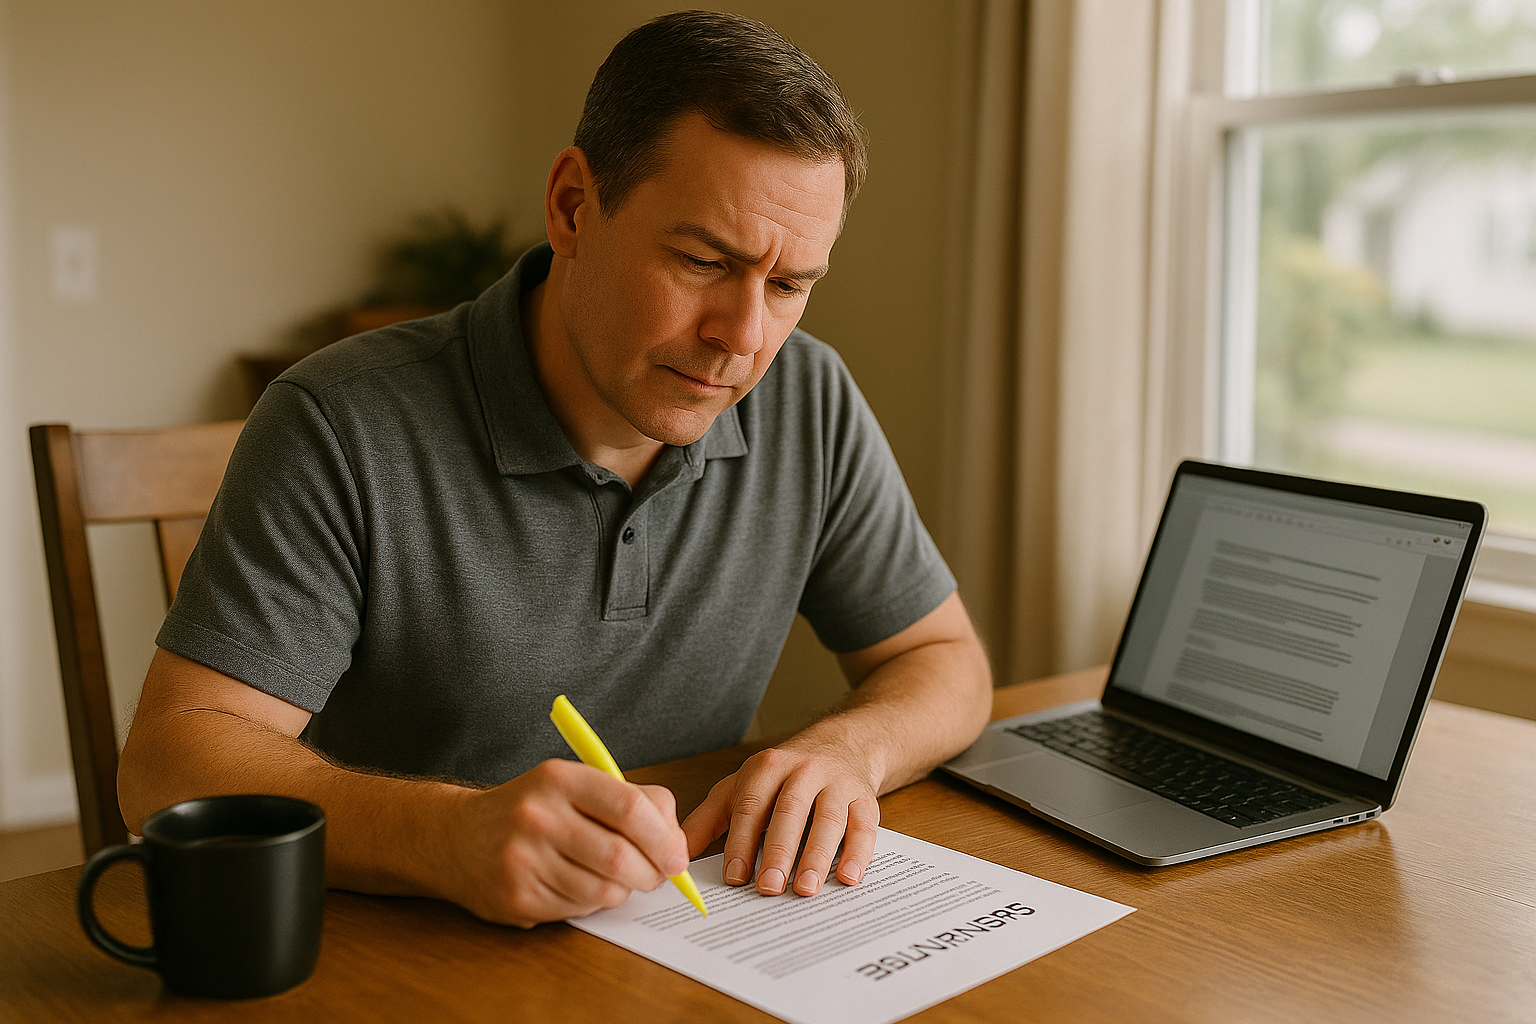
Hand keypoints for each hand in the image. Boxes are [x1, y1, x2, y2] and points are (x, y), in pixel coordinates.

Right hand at [441, 758, 689, 927]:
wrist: (456, 837)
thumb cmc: (532, 810)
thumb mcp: (575, 785)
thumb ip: (632, 801)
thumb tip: (676, 843)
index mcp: (558, 778)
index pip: (629, 808)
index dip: (663, 838)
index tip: (677, 856)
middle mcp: (537, 815)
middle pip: (620, 856)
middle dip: (651, 873)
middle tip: (657, 876)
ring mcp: (522, 859)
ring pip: (602, 890)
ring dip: (622, 891)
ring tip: (617, 880)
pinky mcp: (515, 897)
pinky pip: (578, 910)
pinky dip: (592, 903)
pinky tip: (581, 886)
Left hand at [682, 736, 879, 897]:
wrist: (840, 746)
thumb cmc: (782, 777)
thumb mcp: (740, 788)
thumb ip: (707, 822)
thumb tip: (674, 857)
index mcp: (766, 767)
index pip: (751, 806)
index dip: (742, 842)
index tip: (736, 876)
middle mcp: (803, 770)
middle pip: (790, 811)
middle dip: (779, 851)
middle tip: (770, 888)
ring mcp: (837, 783)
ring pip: (828, 819)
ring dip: (817, 856)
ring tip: (807, 888)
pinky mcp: (864, 798)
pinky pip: (864, 826)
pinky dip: (858, 852)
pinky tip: (848, 877)